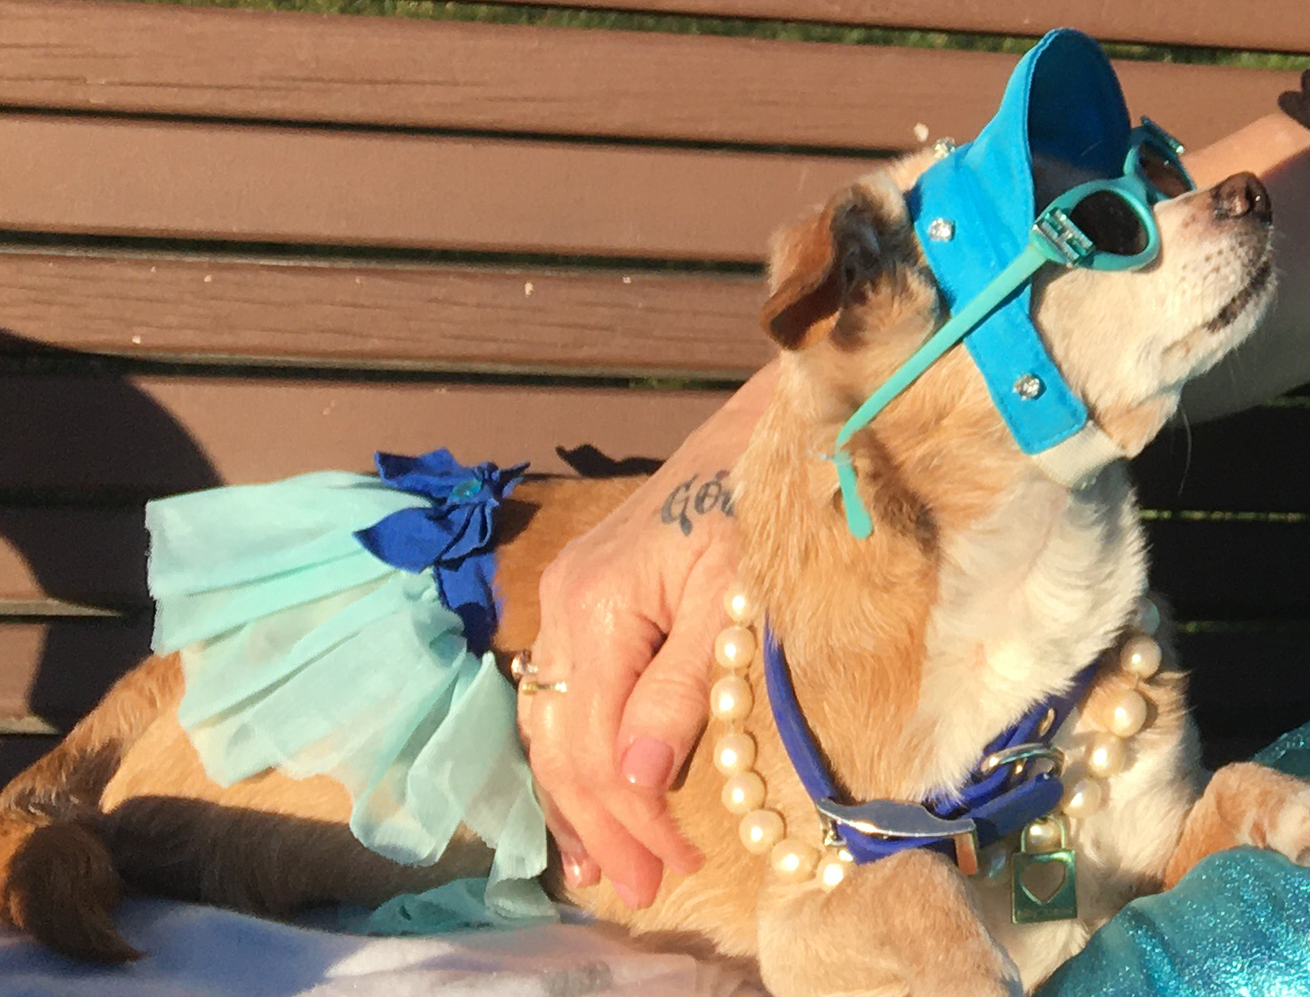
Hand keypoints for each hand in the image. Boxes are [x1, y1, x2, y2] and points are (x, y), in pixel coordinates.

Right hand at [522, 407, 761, 905]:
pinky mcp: (586, 597)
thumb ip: (680, 685)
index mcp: (596, 605)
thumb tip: (633, 777)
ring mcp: (566, 599)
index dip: (632, 814)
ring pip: (550, 723)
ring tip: (601, 866)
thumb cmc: (757, 500)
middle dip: (600, 822)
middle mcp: (563, 605)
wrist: (759, 422)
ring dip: (577, 799)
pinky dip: (572, 753)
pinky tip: (587, 794)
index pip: (597, 743)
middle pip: (562, 742)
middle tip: (640, 886)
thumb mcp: (732, 593)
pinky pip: (562, 696)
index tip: (674, 867)